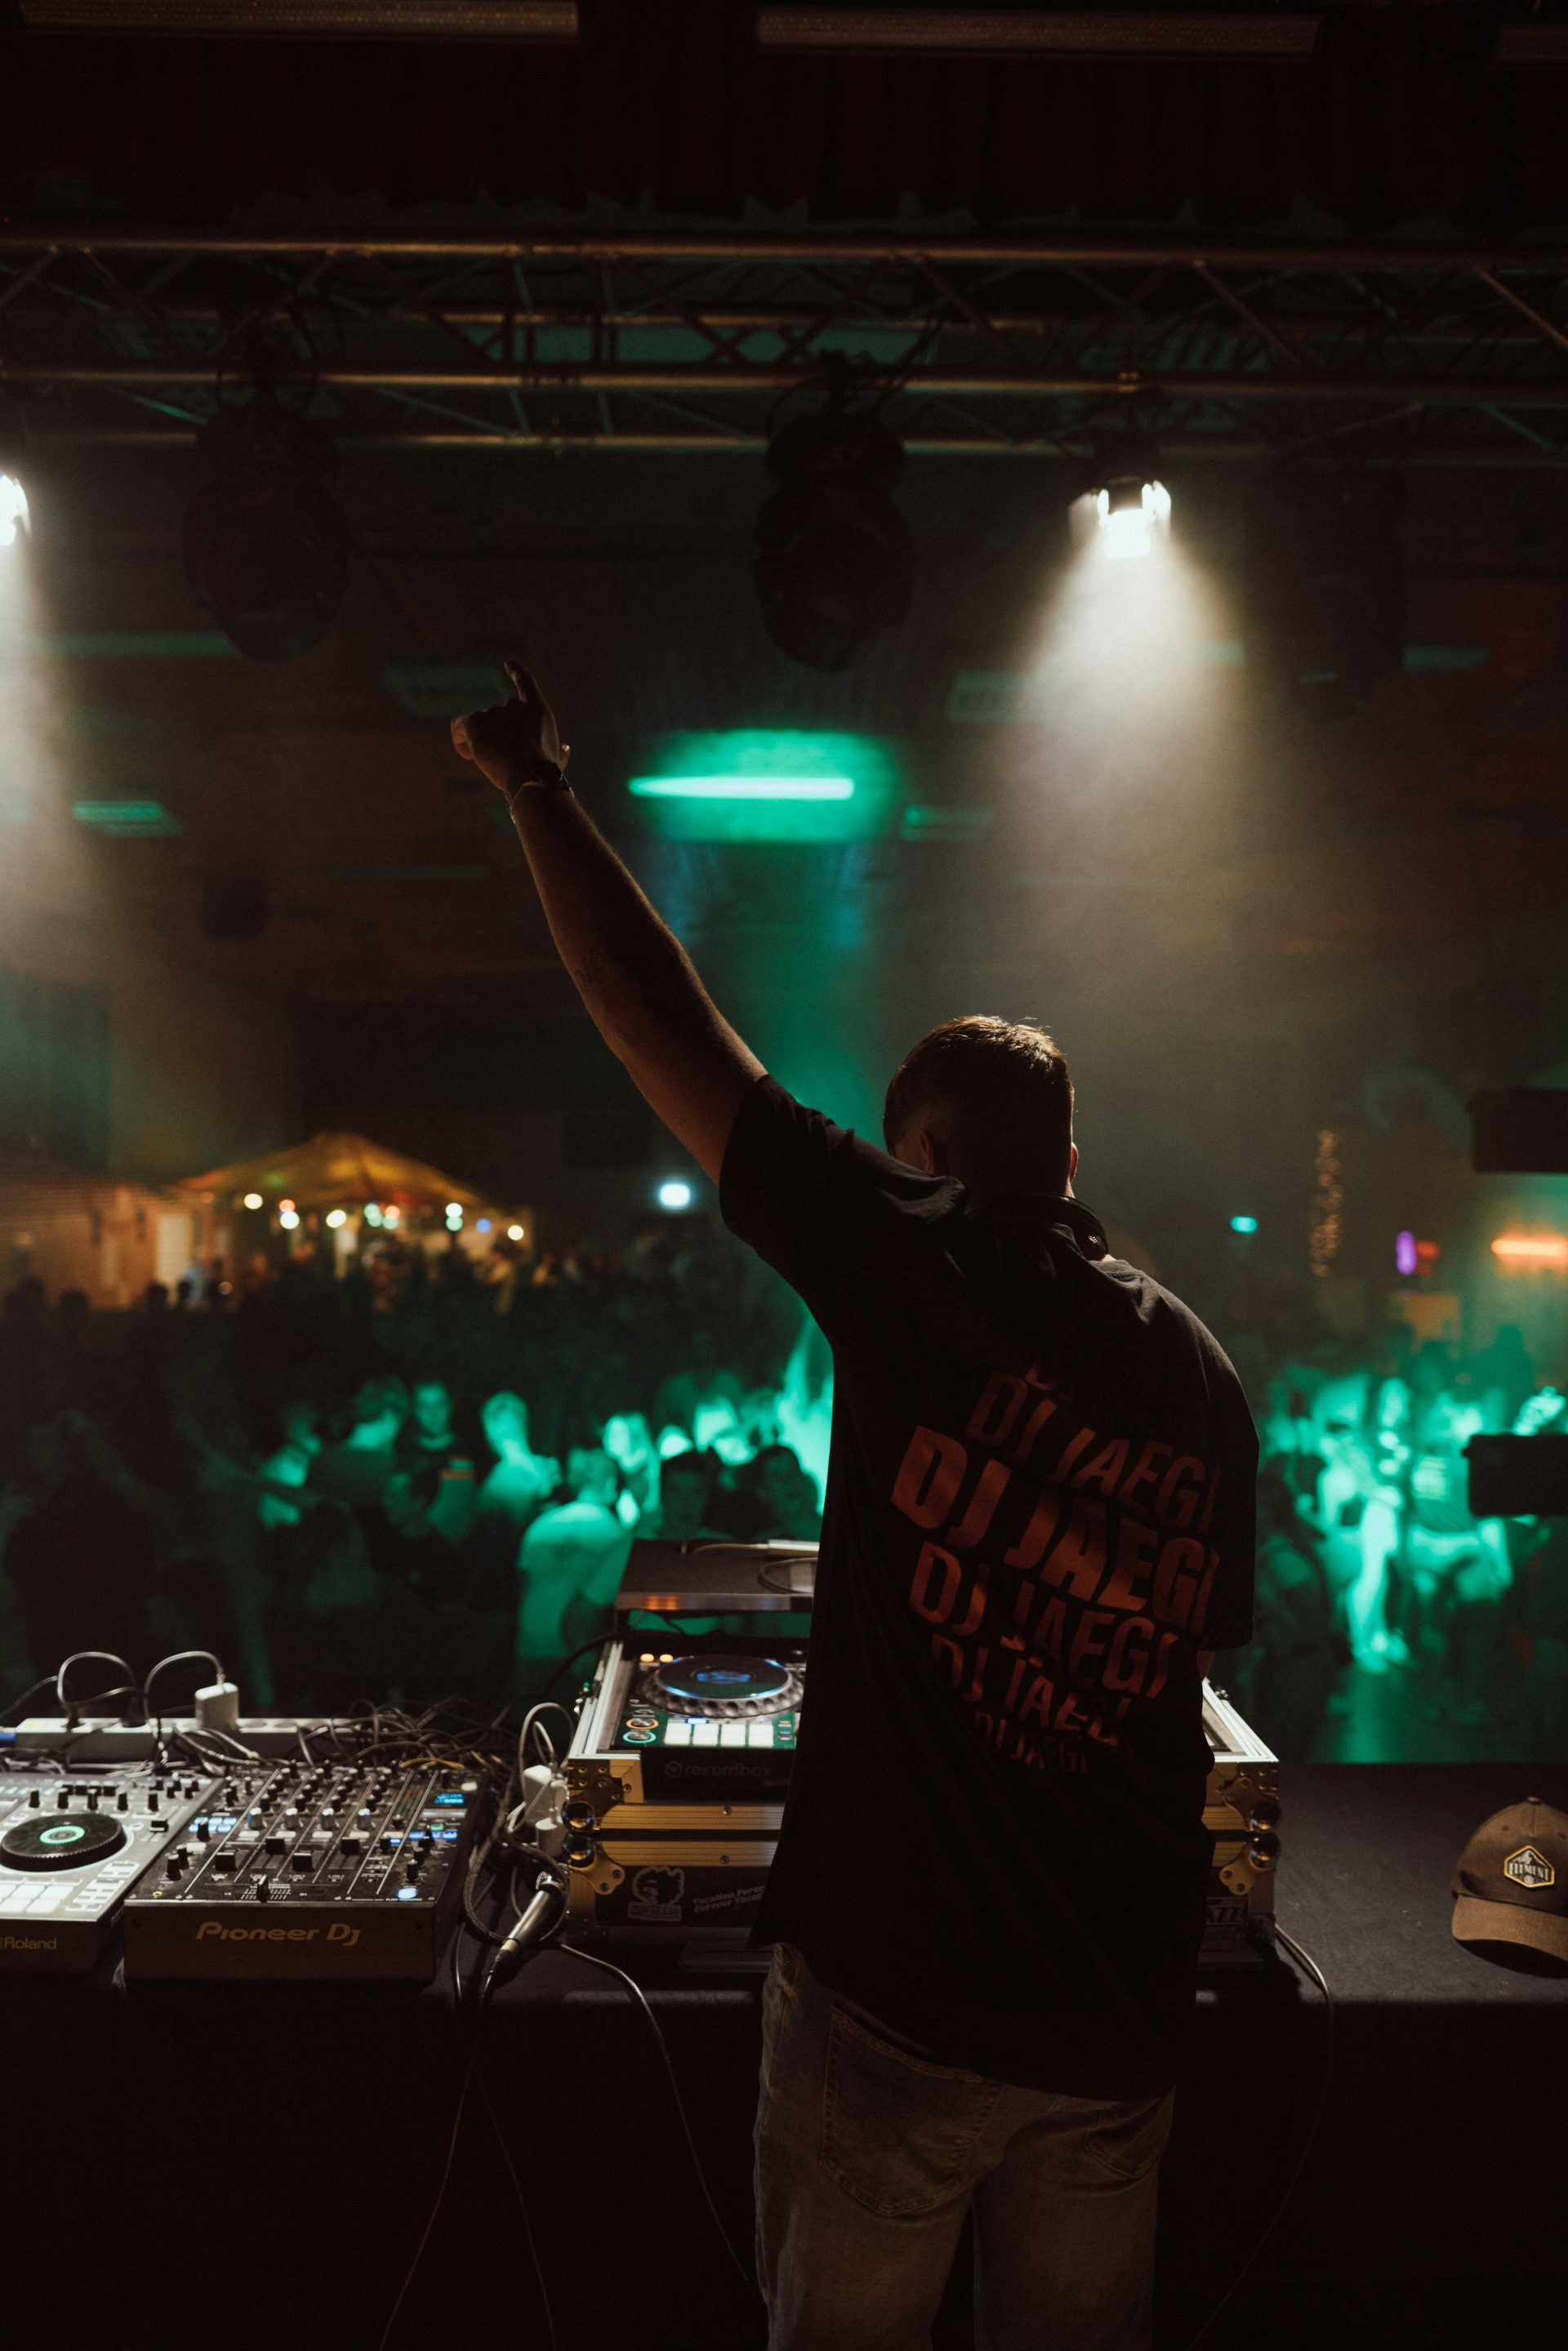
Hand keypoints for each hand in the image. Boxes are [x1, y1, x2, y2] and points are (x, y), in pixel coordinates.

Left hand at [451, 661, 569, 793]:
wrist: (529, 775)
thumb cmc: (545, 771)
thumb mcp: (557, 758)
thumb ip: (559, 749)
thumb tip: (565, 748)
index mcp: (537, 711)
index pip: (526, 683)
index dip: (517, 672)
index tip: (508, 663)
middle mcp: (513, 706)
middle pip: (497, 716)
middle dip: (497, 734)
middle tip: (502, 757)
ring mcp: (493, 712)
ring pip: (479, 725)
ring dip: (482, 741)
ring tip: (491, 762)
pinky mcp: (475, 721)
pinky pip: (459, 726)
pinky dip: (460, 739)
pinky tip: (468, 755)